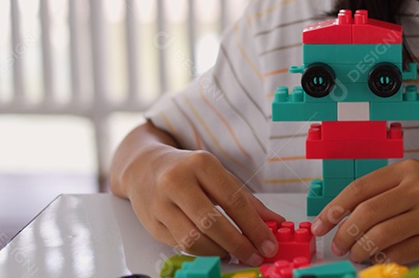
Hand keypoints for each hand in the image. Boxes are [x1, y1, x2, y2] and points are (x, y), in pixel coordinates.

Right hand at [122, 146, 283, 264]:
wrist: (143, 167)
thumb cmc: (187, 170)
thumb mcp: (219, 176)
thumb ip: (247, 200)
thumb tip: (274, 221)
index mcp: (201, 164)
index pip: (234, 200)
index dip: (254, 227)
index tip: (268, 244)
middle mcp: (177, 181)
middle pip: (212, 222)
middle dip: (238, 244)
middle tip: (254, 255)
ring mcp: (160, 203)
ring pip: (194, 238)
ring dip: (219, 251)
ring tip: (233, 252)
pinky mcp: (151, 223)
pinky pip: (180, 245)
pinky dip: (202, 251)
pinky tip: (214, 249)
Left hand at [310, 159, 418, 263]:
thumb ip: (387, 193)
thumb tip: (348, 217)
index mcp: (407, 169)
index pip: (360, 188)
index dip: (335, 208)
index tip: (320, 225)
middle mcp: (417, 187)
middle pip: (367, 213)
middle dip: (345, 234)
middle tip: (338, 247)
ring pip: (380, 235)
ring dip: (361, 250)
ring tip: (357, 256)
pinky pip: (401, 252)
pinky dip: (384, 260)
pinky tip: (379, 261)